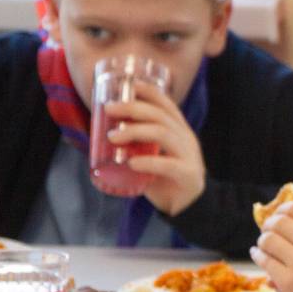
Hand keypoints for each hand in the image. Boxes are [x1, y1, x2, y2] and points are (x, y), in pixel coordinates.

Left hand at [104, 80, 205, 215]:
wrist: (187, 206)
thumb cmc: (164, 178)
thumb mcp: (152, 155)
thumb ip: (137, 144)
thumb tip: (103, 132)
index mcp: (179, 130)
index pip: (166, 104)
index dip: (148, 91)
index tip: (128, 85)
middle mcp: (186, 138)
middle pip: (160, 115)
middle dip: (133, 108)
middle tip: (109, 110)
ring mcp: (189, 156)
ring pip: (163, 134)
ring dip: (135, 132)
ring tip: (113, 137)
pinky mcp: (188, 175)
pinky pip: (168, 165)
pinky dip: (148, 162)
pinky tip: (132, 163)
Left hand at [250, 201, 292, 291]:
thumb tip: (282, 211)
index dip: (282, 210)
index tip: (278, 216)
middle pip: (279, 221)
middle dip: (268, 225)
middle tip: (268, 231)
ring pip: (268, 239)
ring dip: (262, 241)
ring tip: (264, 245)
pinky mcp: (288, 282)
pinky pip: (264, 260)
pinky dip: (257, 255)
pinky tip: (259, 255)